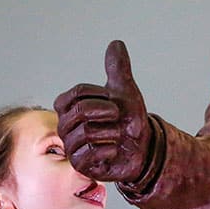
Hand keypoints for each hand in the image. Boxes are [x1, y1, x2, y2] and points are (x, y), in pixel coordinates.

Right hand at [54, 40, 152, 182]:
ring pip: (86, 133)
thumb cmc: (128, 119)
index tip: (115, 101)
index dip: (100, 96)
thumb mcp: (125, 91)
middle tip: (119, 118)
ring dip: (112, 132)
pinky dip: (110, 150)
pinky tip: (114, 151)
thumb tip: (116, 43)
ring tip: (118, 136)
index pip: (76, 93)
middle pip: (80, 112)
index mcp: (70, 106)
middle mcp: (65, 126)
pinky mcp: (80, 165)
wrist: (143, 146)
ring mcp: (71, 147)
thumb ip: (118, 68)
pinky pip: (90, 153)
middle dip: (107, 113)